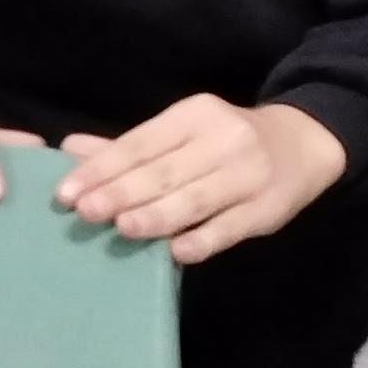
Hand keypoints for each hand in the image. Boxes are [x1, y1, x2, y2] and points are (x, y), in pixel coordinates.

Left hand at [55, 97, 345, 262]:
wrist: (302, 144)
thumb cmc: (223, 142)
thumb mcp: (180, 133)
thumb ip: (127, 147)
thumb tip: (69, 148)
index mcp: (194, 115)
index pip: (140, 142)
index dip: (102, 167)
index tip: (66, 192)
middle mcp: (223, 139)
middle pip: (165, 170)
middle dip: (122, 191)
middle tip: (86, 212)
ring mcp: (248, 174)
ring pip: (196, 197)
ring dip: (158, 214)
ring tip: (123, 228)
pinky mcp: (268, 208)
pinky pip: (232, 226)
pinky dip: (205, 238)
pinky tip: (178, 252)